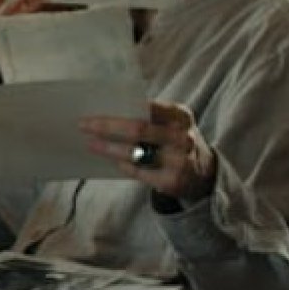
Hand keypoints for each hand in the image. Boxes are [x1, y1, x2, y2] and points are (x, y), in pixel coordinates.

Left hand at [79, 101, 217, 201]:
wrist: (205, 173)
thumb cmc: (176, 141)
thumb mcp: (172, 123)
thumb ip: (150, 116)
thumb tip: (107, 111)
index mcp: (180, 116)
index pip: (147, 108)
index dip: (120, 109)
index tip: (92, 111)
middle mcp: (182, 136)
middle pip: (137, 129)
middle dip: (106, 127)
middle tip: (83, 126)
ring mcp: (179, 160)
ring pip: (135, 153)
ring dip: (109, 148)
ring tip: (91, 144)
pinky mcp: (172, 181)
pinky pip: (139, 172)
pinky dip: (124, 165)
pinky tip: (113, 161)